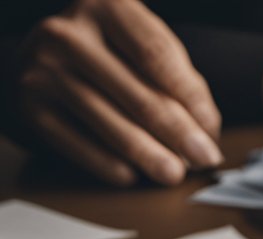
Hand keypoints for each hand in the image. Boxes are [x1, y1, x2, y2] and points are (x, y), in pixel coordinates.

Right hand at [16, 0, 222, 185]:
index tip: (211, 130)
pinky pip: (75, 142)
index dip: (191, 98)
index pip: (157, 56)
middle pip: (138, 94)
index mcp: (106, 8)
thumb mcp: (142, 49)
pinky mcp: (30, 105)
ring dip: (147, 154)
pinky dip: (106, 163)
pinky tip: (130, 175)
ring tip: (174, 174)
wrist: (43, 58)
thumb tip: (205, 131)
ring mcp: (43, 68)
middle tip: (203, 159)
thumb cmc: (109, 54)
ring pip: (109, 122)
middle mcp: (68, 33)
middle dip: (177, 134)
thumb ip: (178, 80)